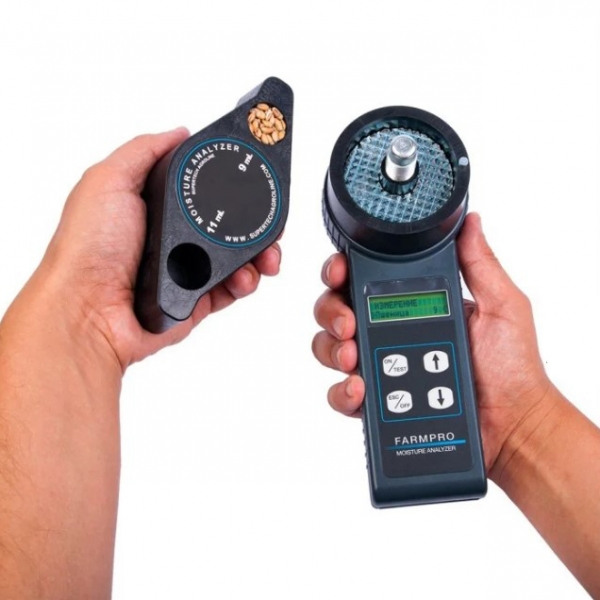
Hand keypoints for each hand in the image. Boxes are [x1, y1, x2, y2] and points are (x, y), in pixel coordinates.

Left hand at [23, 128, 280, 370]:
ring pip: (237, 257)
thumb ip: (143, 150)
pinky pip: (231, 289)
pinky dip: (245, 283)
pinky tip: (244, 278)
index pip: (203, 189)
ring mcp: (186, 269)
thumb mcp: (107, 181)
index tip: (255, 180)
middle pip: (228, 223)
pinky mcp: (195, 299)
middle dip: (257, 222)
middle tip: (272, 223)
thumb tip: (179, 132)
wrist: (88, 312)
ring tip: (265, 257)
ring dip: (258, 254)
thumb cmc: (87, 250)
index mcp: (153, 206)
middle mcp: (172, 237)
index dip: (231, 183)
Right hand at [312, 213, 551, 476]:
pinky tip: (360, 389)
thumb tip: (470, 222)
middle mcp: (389, 331)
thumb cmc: (512, 368)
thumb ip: (480, 264)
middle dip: (331, 311)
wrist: (512, 425)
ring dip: (332, 349)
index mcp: (413, 303)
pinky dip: (342, 392)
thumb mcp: (501, 306)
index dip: (342, 270)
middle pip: (335, 310)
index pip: (364, 278)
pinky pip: (341, 394)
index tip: (340, 271)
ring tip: (353, 355)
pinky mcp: (375, 402)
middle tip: (349, 323)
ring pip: (329, 349)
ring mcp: (380, 366)